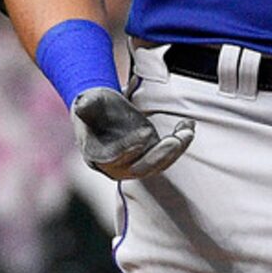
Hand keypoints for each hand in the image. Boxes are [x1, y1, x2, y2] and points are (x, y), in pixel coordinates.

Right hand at [71, 87, 193, 181]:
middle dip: (160, 155)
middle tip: (174, 140)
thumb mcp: (88, 104)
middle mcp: (117, 167)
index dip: (129, 148)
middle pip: (141, 168)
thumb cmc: (93, 107)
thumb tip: (82, 105)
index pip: (115, 158)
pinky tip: (188, 125)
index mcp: (97, 156)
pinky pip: (166, 157)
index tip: (145, 134)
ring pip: (158, 164)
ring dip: (175, 149)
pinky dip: (179, 143)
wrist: (100, 112)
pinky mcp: (149, 159)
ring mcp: (135, 165)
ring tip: (188, 130)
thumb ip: (87, 106)